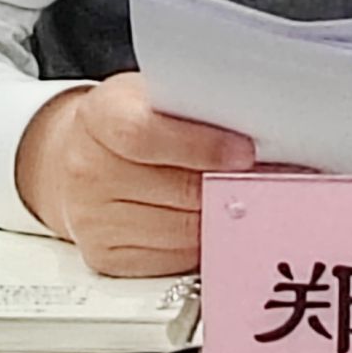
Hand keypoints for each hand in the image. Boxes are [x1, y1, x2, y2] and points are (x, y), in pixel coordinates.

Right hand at [15, 73, 252, 276]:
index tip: (245, 152)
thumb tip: (258, 132)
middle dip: (230, 186)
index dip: (201, 146)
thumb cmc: (130, 121)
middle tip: (271, 180)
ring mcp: (92, 218)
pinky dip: (202, 243)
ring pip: (182, 230)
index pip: (145, 134)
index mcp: (98, 116)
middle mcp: (87, 170)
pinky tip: (214, 222)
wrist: (80, 157)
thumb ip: (195, 109)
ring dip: (223, 217)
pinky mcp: (105, 256)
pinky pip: (172, 258)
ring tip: (249, 200)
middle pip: (176, 188)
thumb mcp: (155, 95)